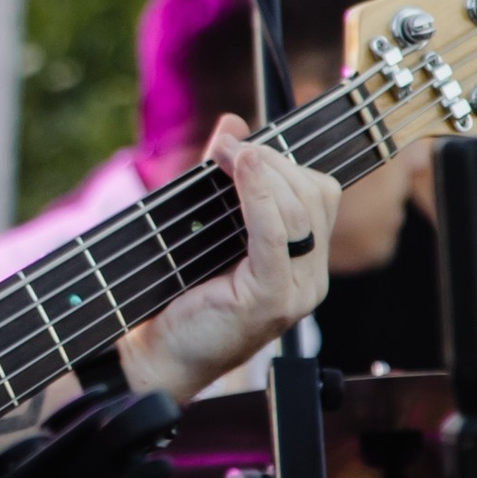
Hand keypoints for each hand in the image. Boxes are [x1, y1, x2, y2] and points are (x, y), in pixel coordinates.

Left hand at [121, 118, 337, 405]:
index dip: (285, 162)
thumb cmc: (181, 294)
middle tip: (230, 148)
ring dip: (263, 172)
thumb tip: (233, 123)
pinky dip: (259, 197)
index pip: (320, 195)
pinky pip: (277, 236)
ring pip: (301, 211)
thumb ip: (226, 179)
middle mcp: (310, 279)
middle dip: (274, 161)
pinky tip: (241, 171)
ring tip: (229, 155)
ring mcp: (296, 292)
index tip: (242, 145)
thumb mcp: (209, 227)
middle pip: (316, 195)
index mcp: (303, 263)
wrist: (156, 353)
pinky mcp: (271, 300)